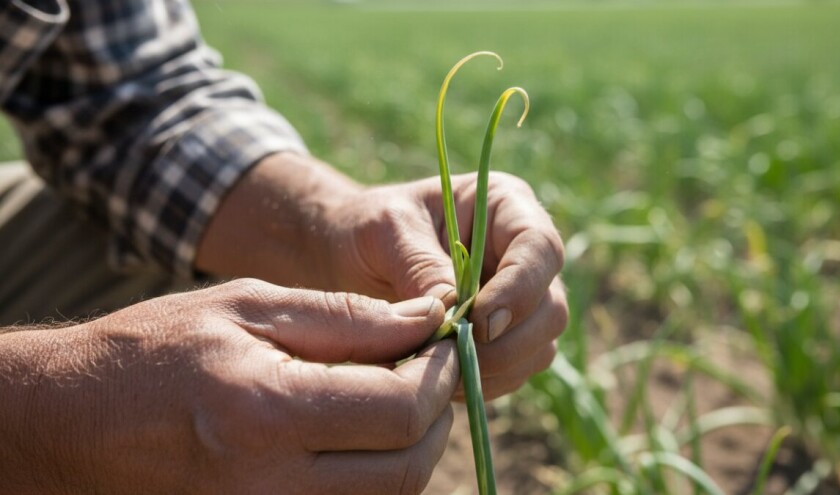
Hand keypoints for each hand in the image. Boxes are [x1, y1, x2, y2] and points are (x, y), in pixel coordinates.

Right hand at [0, 279, 456, 493]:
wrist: (74, 422)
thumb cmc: (156, 350)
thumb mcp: (249, 307)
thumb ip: (347, 317)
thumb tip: (431, 318)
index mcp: (265, 412)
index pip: (400, 409)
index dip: (442, 373)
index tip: (447, 342)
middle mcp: (270, 486)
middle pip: (409, 467)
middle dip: (437, 413)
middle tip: (427, 368)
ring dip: (411, 445)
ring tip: (393, 393)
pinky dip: (375, 473)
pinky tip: (359, 431)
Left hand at [196, 152, 567, 399]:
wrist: (351, 257)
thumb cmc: (369, 229)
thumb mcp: (386, 232)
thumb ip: (421, 267)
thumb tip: (454, 316)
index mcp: (506, 206)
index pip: (540, 249)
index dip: (519, 291)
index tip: (478, 324)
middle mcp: (526, 253)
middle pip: (550, 307)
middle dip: (507, 343)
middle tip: (452, 358)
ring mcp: (524, 299)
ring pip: (539, 347)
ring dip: (494, 369)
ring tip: (438, 371)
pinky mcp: (509, 338)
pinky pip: (516, 371)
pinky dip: (484, 383)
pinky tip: (440, 381)